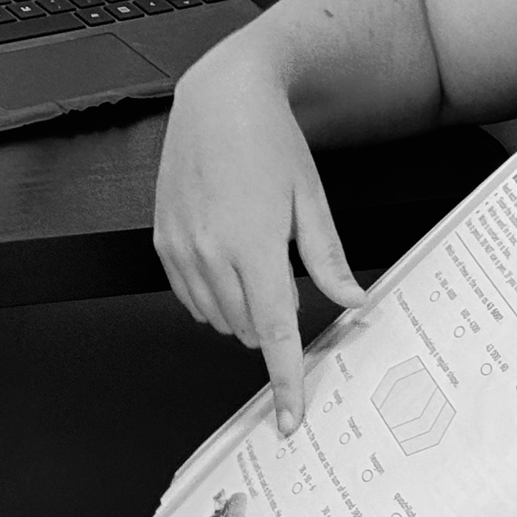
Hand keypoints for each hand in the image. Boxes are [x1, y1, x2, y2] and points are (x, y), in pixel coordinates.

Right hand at [154, 59, 364, 435]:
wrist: (218, 97)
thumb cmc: (270, 140)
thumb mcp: (311, 197)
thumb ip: (328, 257)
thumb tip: (354, 303)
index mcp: (255, 246)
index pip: (275, 334)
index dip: (285, 383)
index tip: (290, 419)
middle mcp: (211, 253)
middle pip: (249, 329)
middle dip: (274, 324)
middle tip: (287, 278)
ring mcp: (181, 248)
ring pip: (218, 317)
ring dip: (244, 310)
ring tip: (256, 258)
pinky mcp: (163, 240)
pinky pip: (189, 296)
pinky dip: (213, 295)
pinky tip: (228, 258)